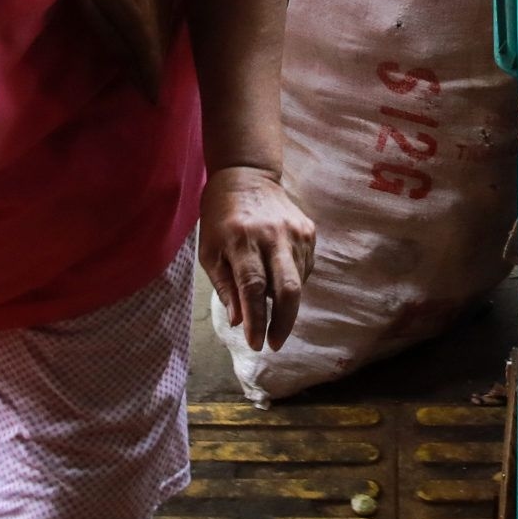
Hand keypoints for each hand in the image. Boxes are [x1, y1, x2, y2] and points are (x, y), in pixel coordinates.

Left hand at [200, 166, 314, 350]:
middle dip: (284, 323)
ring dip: (284, 301)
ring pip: (298, 281)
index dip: (257, 319)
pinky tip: (277, 274)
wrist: (246, 174)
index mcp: (241, 240)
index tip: (257, 344)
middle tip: (275, 343)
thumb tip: (240, 321)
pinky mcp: (308, 230)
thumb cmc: (219, 217)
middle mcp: (272, 235)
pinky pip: (304, 268)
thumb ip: (225, 286)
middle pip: (287, 289)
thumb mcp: (209, 251)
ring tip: (268, 298)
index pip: (252, 287)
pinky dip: (291, 281)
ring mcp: (294, 231)